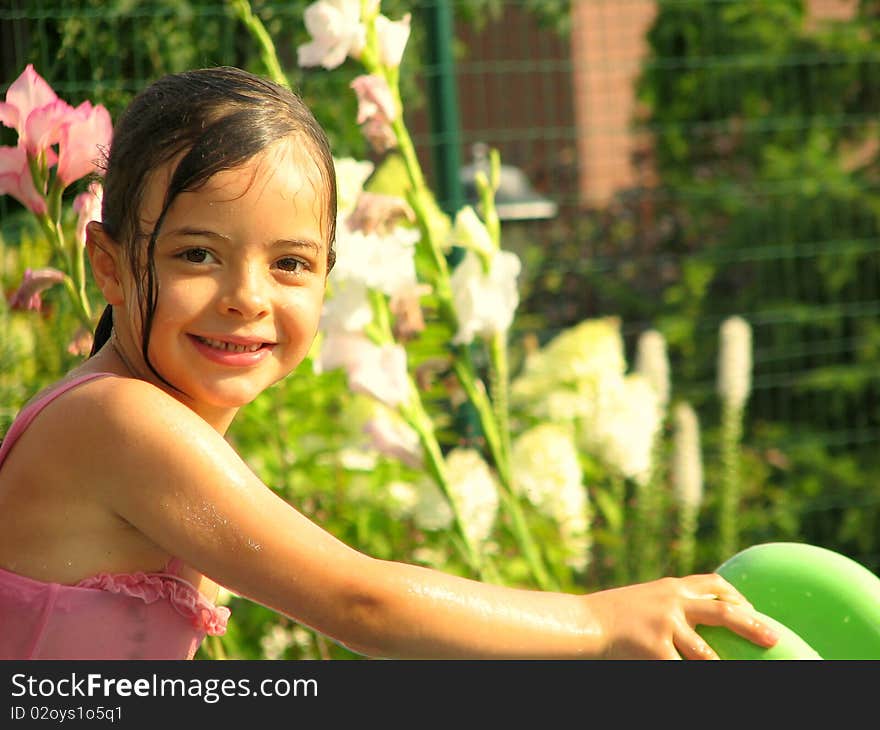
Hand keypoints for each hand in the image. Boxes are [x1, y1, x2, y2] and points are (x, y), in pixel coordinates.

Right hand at [586, 573, 778, 658]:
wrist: (583, 621)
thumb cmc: (613, 615)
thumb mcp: (644, 599)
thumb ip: (669, 604)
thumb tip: (695, 616)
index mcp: (671, 588)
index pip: (712, 584)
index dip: (736, 596)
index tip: (751, 609)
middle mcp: (672, 602)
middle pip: (722, 612)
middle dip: (751, 625)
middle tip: (774, 638)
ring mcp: (664, 626)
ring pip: (704, 651)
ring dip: (720, 665)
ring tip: (735, 672)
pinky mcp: (653, 649)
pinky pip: (679, 668)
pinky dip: (688, 674)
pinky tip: (701, 679)